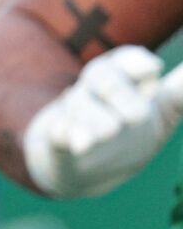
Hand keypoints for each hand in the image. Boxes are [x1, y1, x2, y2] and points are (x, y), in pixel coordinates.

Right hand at [23, 45, 182, 197]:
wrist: (88, 169)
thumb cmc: (132, 132)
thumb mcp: (164, 111)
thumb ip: (180, 90)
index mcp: (123, 78)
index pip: (125, 59)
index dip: (137, 62)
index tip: (155, 70)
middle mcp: (94, 91)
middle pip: (101, 76)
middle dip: (119, 91)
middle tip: (139, 117)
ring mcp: (74, 116)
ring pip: (79, 104)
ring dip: (95, 117)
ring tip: (110, 132)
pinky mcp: (58, 142)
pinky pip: (57, 132)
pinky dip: (66, 135)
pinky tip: (81, 145)